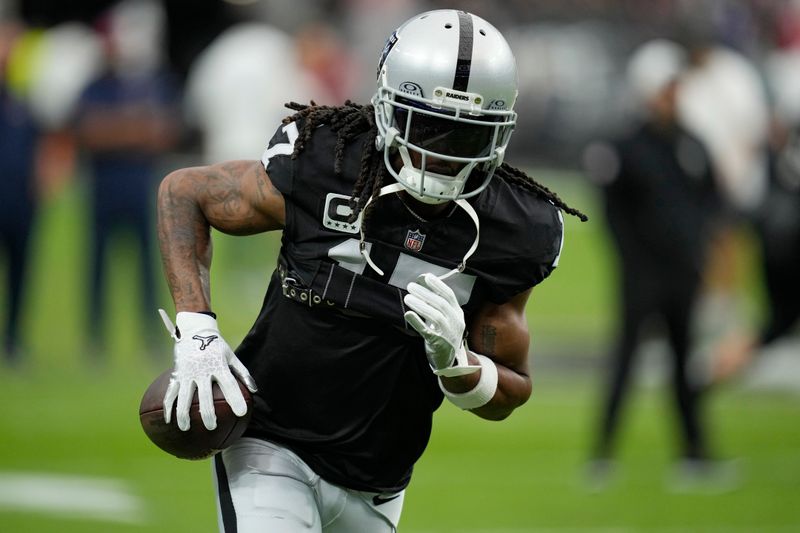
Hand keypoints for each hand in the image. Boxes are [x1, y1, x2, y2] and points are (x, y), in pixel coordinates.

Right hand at [158, 310, 257, 430]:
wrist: (194, 330)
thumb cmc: (217, 346)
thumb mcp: (232, 356)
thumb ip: (243, 374)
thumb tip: (255, 391)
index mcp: (219, 366)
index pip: (229, 385)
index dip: (235, 399)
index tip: (241, 413)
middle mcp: (202, 371)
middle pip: (205, 396)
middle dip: (208, 413)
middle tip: (212, 427)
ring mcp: (187, 373)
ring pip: (184, 397)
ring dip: (183, 414)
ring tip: (186, 428)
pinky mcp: (176, 374)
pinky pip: (170, 392)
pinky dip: (168, 407)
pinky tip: (168, 419)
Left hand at [403, 273, 479, 376]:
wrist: (450, 362)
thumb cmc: (444, 335)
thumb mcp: (446, 318)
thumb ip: (436, 304)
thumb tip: (423, 282)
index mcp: (457, 314)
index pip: (449, 295)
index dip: (437, 285)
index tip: (426, 277)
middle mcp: (455, 322)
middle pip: (441, 304)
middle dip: (425, 293)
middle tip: (411, 286)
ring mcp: (448, 333)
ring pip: (435, 316)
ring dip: (420, 305)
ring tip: (408, 297)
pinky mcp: (438, 343)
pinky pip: (427, 331)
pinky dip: (417, 322)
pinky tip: (408, 314)